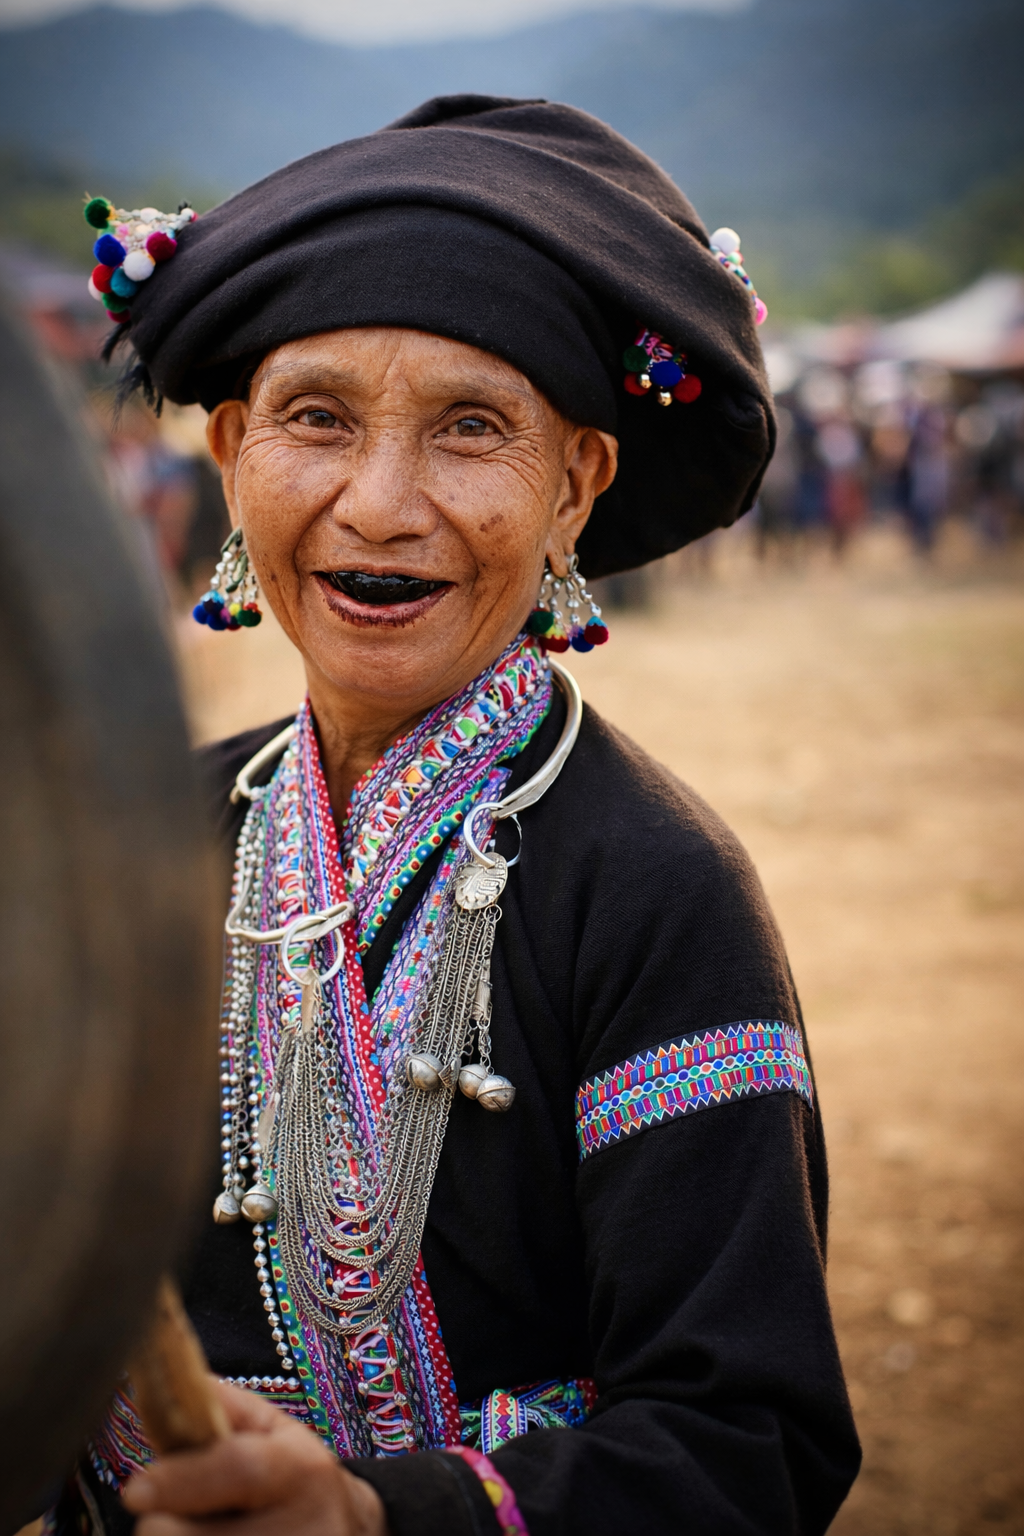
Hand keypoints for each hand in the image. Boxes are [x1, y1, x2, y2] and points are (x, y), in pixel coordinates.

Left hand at [123, 1378, 387, 1535]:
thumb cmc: (296, 1478)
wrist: (346, 1530)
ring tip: (206, 1527)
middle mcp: (302, 1528)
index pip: (237, 1471)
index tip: (135, 1490)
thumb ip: (226, 1409)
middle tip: (180, 1512)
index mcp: (301, 1470)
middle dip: (167, 1522)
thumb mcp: (276, 1432)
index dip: (182, 1480)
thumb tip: (173, 1382)